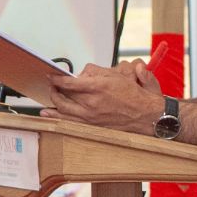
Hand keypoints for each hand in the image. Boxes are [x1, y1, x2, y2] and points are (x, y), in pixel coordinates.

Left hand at [42, 59, 161, 133]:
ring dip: (54, 101)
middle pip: (63, 95)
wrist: (147, 115)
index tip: (51, 74)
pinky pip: (69, 121)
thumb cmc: (135, 94)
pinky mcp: (92, 125)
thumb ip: (98, 72)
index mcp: (99, 87)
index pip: (70, 82)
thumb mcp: (118, 75)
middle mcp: (92, 102)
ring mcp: (91, 116)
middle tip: (52, 83)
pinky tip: (48, 114)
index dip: (57, 78)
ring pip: (64, 109)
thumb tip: (83, 73)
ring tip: (51, 95)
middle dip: (54, 88)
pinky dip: (57, 117)